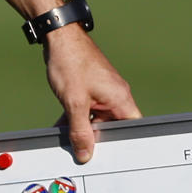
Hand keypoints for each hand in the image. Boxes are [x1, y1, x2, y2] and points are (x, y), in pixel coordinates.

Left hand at [43, 26, 138, 164]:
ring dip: (82, 128)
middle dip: (97, 139)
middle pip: (112, 127)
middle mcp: (116, 96)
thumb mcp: (74, 102)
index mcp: (121, 99)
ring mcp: (103, 92)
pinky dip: (76, 118)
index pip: (132, 129)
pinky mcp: (90, 89)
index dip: (122, 144)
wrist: (58, 36)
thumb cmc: (71, 61)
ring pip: (97, 120)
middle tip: (83, 150)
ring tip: (68, 138)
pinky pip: (87, 110)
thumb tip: (84, 153)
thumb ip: (80, 131)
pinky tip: (61, 126)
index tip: (109, 156)